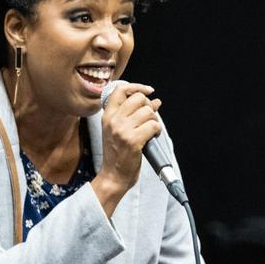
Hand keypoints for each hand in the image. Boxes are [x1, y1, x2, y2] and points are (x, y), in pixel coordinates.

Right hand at [91, 83, 160, 213]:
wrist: (113, 176)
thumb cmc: (117, 154)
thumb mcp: (119, 130)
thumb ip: (134, 114)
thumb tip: (156, 101)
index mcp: (107, 116)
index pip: (120, 90)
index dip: (137, 87)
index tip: (148, 90)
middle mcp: (113, 120)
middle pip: (139, 98)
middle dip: (149, 106)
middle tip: (149, 118)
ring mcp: (122, 130)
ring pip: (149, 112)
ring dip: (154, 120)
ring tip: (150, 130)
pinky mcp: (133, 140)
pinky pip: (153, 126)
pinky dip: (157, 131)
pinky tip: (152, 137)